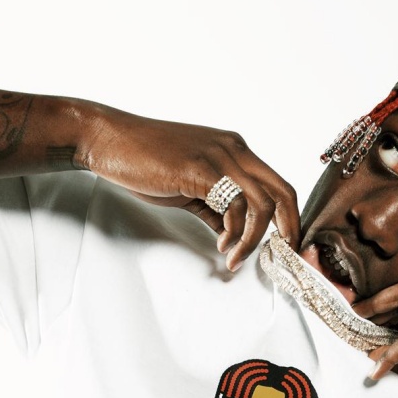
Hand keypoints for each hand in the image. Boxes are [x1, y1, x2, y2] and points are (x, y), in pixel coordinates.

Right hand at [77, 104, 299, 270]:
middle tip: (281, 255)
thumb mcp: (188, 186)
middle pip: (282, 191)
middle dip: (288, 228)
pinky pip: (235, 205)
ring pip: (262, 203)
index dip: (287, 216)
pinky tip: (221, 244)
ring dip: (253, 239)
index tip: (282, 243)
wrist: (108, 140)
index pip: (277, 184)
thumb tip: (230, 234)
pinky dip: (234, 232)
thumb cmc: (143, 161)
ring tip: (234, 257)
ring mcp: (219, 156)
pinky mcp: (201, 168)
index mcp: (234, 150)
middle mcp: (234, 148)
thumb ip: (213, 208)